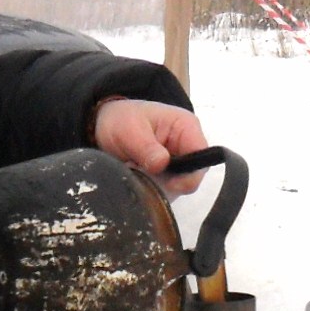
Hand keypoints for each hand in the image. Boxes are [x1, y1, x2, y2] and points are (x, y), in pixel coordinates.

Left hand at [93, 98, 208, 193]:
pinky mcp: (169, 175)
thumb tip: (162, 164)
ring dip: (159, 188)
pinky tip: (139, 181)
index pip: (202, 158)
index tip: (168, 184)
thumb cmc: (122, 119)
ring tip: (137, 176)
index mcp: (186, 128)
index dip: (189, 176)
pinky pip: (167, 190)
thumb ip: (146, 147)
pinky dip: (153, 190)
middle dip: (170, 184)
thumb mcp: (129, 129)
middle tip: (143, 178)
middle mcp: (188, 146)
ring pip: (180, 186)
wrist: (107, 123)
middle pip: (193, 176)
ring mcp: (180, 162)